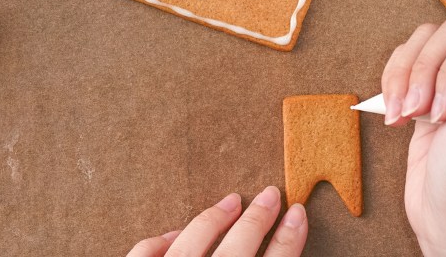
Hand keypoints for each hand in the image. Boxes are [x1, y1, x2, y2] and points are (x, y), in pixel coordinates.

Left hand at [126, 186, 306, 256]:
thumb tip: (274, 247)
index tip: (298, 214)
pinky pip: (146, 255)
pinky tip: (174, 235)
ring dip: (215, 218)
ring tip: (231, 201)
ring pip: (194, 240)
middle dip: (259, 217)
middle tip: (271, 195)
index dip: (290, 237)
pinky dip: (162, 242)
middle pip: (240, 246)